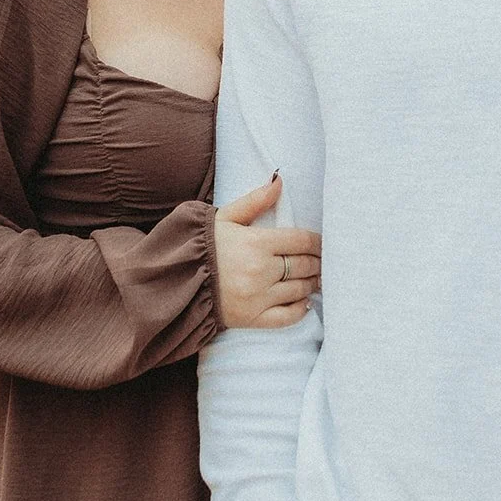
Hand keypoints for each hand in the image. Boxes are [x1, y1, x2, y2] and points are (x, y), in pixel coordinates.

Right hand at [214, 173, 321, 328]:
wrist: (177, 281)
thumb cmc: (205, 245)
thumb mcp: (226, 217)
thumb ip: (255, 200)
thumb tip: (279, 181)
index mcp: (256, 243)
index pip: (301, 241)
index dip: (317, 242)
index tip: (322, 243)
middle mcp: (260, 271)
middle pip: (304, 265)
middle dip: (317, 262)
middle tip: (323, 261)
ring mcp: (257, 298)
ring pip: (299, 290)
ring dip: (312, 283)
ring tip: (316, 278)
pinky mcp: (252, 319)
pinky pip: (286, 318)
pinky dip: (300, 310)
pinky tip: (304, 302)